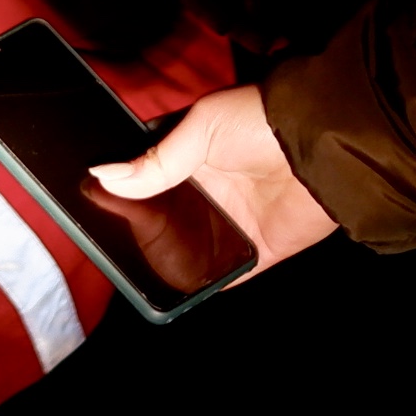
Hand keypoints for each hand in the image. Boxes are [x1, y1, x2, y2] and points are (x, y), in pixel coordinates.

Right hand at [93, 84, 338, 280]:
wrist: (323, 144)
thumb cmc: (261, 120)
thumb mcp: (200, 129)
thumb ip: (154, 161)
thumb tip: (102, 176)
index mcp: (195, 156)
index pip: (151, 179)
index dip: (125, 192)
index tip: (92, 203)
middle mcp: (214, 190)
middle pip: (168, 218)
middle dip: (143, 229)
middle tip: (108, 240)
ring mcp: (238, 221)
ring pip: (194, 249)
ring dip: (171, 260)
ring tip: (134, 271)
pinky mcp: (262, 249)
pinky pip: (229, 275)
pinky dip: (209, 286)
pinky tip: (179, 294)